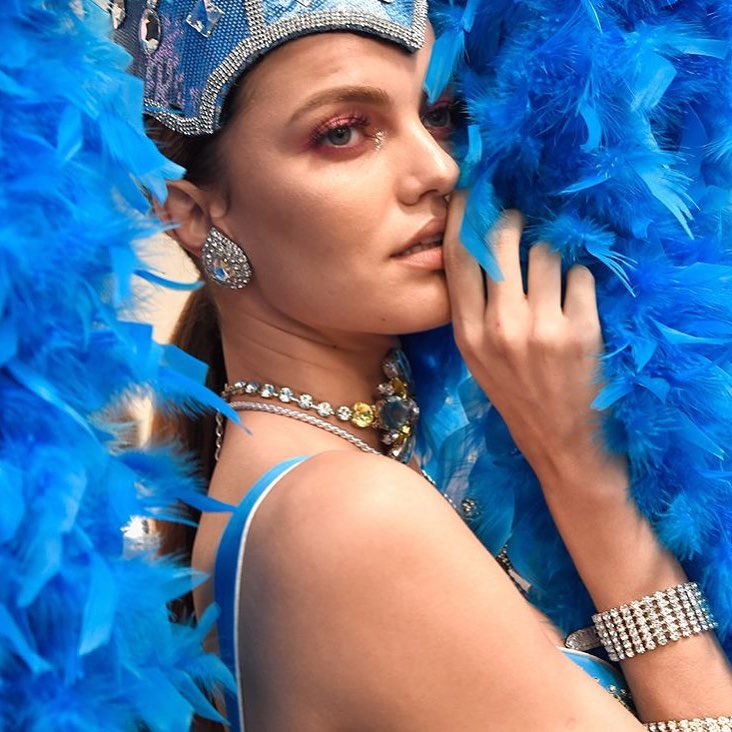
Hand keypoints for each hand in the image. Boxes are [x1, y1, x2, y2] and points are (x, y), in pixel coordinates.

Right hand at [443, 192, 612, 487]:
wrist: (560, 442)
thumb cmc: (518, 395)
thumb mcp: (478, 357)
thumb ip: (475, 307)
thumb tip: (483, 245)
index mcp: (467, 333)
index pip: (460, 258)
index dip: (465, 216)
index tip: (473, 192)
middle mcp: (499, 327)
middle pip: (501, 241)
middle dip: (513, 221)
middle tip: (521, 219)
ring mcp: (540, 328)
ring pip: (546, 254)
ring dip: (552, 256)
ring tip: (553, 278)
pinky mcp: (580, 331)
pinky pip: (581, 276)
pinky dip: (581, 281)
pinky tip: (577, 302)